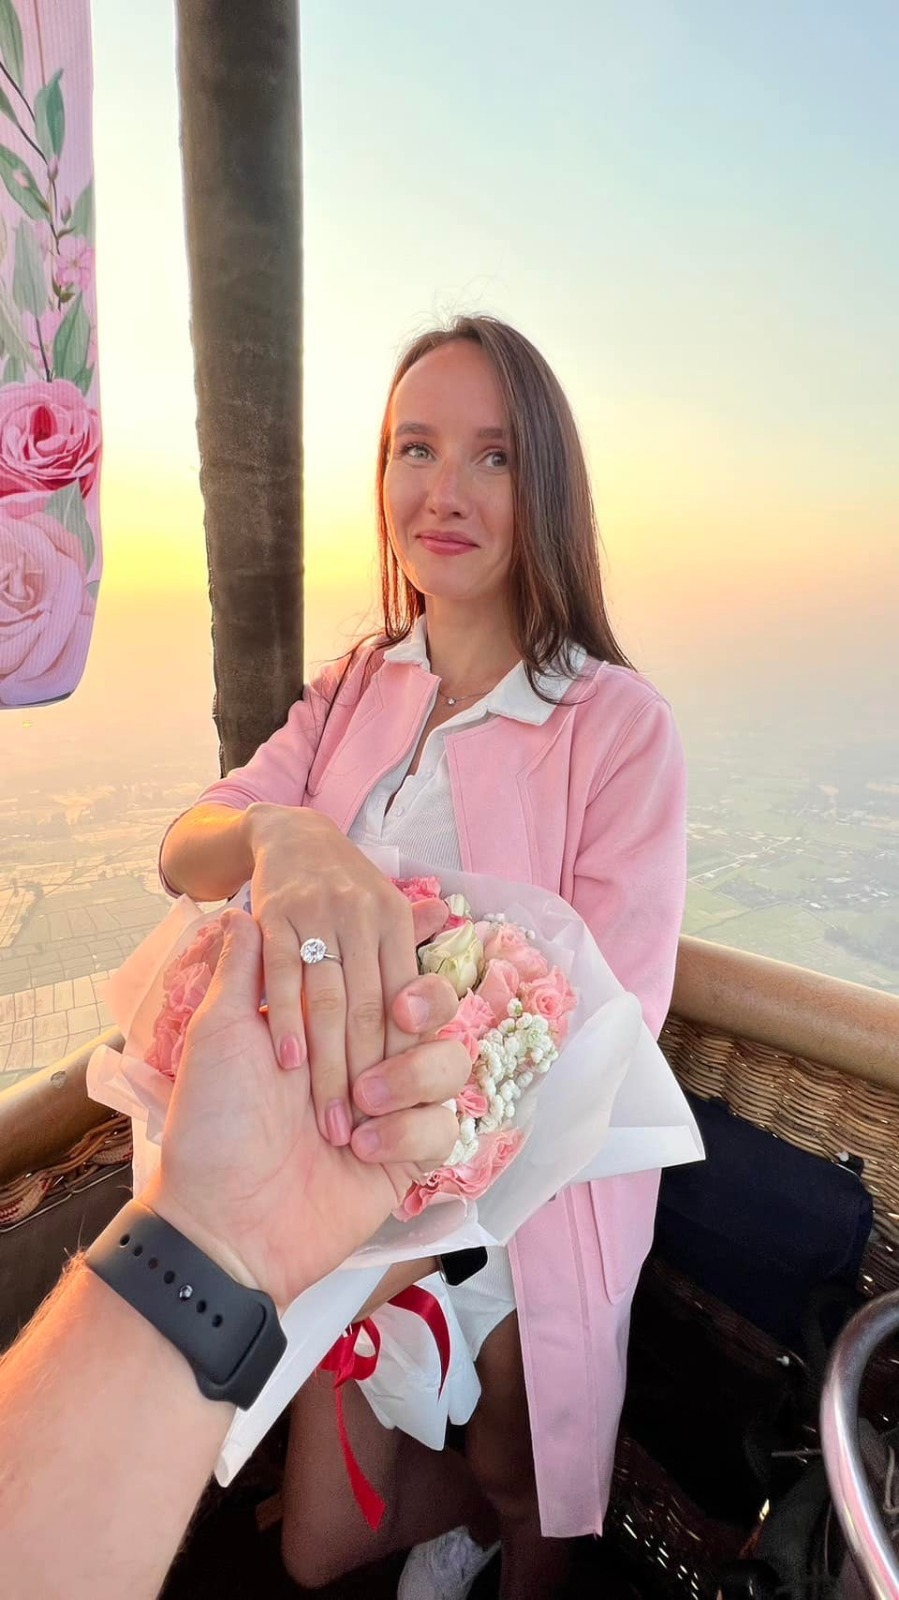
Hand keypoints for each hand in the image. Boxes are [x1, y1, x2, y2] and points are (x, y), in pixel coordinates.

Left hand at [145, 910, 467, 1307]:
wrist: (220, 1220)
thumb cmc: (212, 1123)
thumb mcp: (219, 1033)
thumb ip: (244, 969)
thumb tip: (243, 910)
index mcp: (325, 1027)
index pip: (386, 976)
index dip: (408, 960)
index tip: (412, 947)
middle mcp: (365, 1061)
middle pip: (436, 1011)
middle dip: (427, 1005)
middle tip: (402, 1012)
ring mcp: (391, 1111)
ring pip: (452, 1063)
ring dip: (414, 1071)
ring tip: (362, 1097)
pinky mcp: (407, 1160)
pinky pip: (444, 1127)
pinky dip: (409, 1130)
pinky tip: (364, 1147)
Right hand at [244, 803, 448, 1146]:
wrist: (289, 833)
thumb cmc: (343, 892)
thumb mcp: (385, 914)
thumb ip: (410, 962)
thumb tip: (445, 1013)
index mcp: (396, 925)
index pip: (405, 1004)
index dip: (403, 1063)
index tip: (399, 1116)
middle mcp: (364, 917)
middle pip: (369, 1011)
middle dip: (365, 1080)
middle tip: (360, 1140)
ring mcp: (319, 914)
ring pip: (329, 1000)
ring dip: (328, 1066)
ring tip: (329, 1121)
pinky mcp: (275, 914)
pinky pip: (283, 975)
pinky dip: (286, 1019)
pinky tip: (289, 1063)